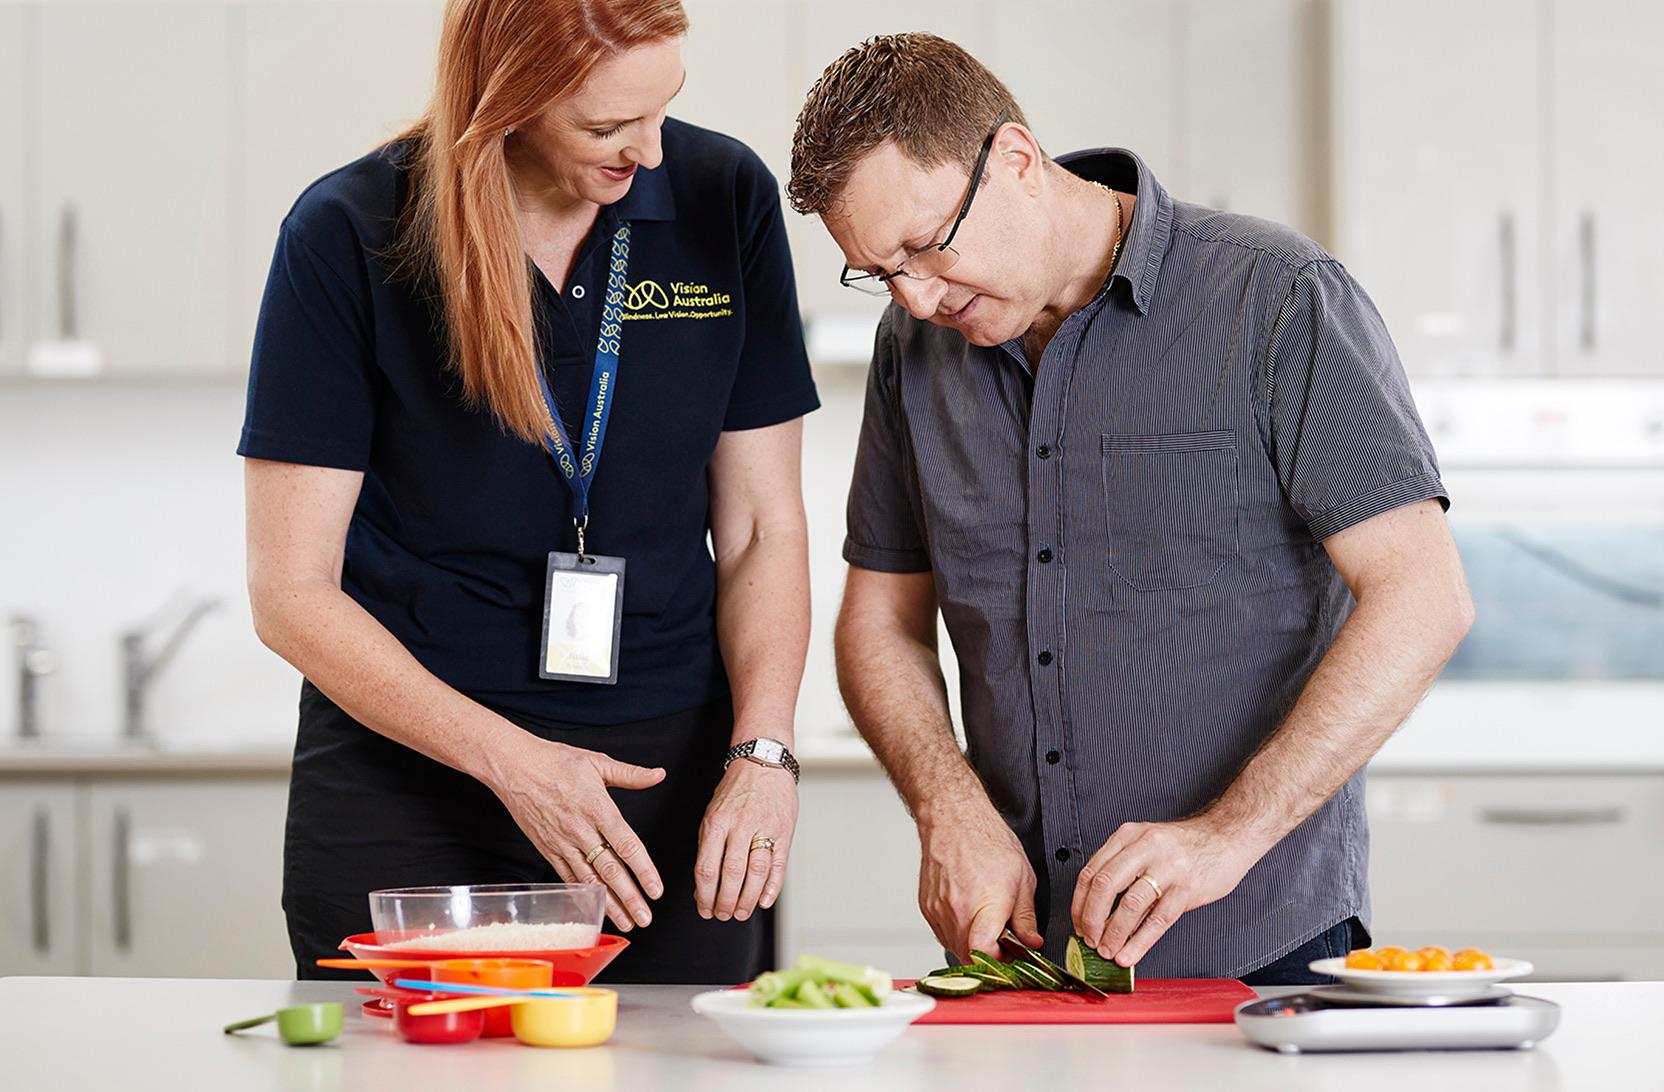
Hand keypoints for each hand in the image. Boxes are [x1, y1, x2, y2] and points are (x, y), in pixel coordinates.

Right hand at [487, 735, 665, 931]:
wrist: (514, 767)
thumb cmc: (555, 761)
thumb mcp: (597, 762)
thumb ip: (631, 774)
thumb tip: (659, 774)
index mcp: (598, 808)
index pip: (626, 845)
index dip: (643, 870)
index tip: (656, 890)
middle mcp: (581, 830)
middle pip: (610, 870)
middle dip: (629, 897)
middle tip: (645, 918)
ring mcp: (562, 843)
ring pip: (589, 879)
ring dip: (608, 903)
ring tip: (626, 922)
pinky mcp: (547, 849)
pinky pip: (567, 877)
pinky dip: (581, 895)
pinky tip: (594, 909)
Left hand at [695, 757, 797, 921]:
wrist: (763, 762)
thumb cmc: (735, 792)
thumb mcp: (713, 814)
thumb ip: (708, 848)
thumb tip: (703, 886)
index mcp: (716, 823)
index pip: (707, 868)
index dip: (704, 895)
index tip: (704, 910)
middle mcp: (740, 826)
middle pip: (731, 874)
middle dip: (726, 902)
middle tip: (723, 915)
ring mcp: (764, 828)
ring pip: (755, 873)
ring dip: (747, 899)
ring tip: (741, 913)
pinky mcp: (784, 831)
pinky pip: (778, 865)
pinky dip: (771, 887)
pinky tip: (763, 901)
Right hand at [917, 801, 1043, 962]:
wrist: (953, 819)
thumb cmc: (987, 841)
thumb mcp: (1022, 878)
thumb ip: (1026, 917)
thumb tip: (1032, 943)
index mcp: (985, 903)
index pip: (983, 952)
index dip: (998, 962)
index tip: (1010, 956)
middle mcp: (957, 910)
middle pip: (969, 956)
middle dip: (989, 957)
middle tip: (1004, 944)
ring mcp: (938, 910)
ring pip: (955, 947)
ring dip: (972, 946)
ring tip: (986, 925)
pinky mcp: (927, 908)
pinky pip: (943, 934)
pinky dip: (957, 933)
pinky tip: (970, 916)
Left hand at [1071, 814, 1266, 966]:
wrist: (1226, 837)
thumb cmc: (1183, 846)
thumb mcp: (1145, 844)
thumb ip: (1121, 868)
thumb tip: (1096, 909)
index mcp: (1128, 835)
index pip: (1091, 871)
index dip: (1079, 903)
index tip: (1078, 923)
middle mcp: (1145, 847)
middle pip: (1105, 886)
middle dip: (1091, 919)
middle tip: (1089, 940)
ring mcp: (1168, 867)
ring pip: (1130, 905)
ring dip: (1113, 933)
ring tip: (1107, 951)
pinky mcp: (1187, 888)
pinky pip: (1158, 920)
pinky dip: (1139, 942)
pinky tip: (1129, 954)